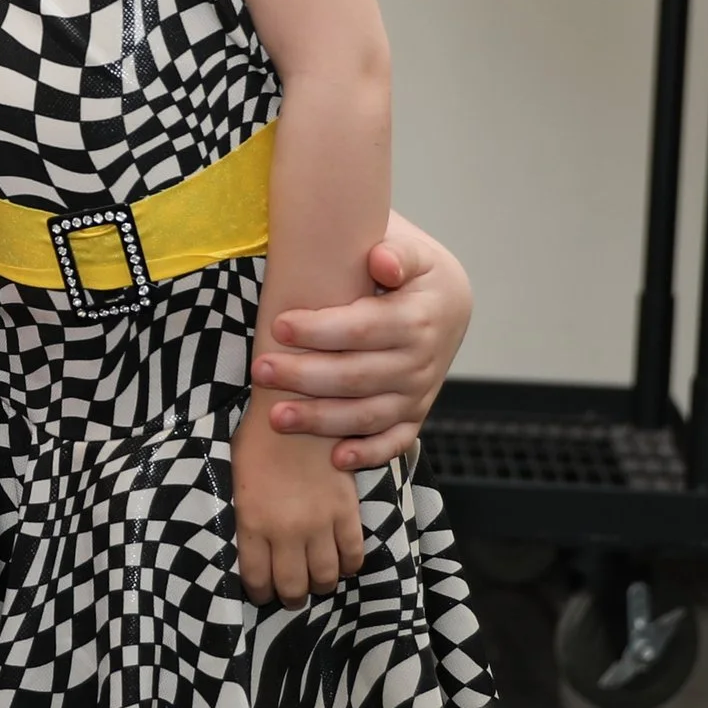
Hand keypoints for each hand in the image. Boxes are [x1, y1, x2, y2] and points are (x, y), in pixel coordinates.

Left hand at [230, 401, 363, 606]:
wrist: (296, 404)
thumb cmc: (258, 435)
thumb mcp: (234, 476)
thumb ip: (242, 515)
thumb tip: (246, 545)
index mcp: (251, 521)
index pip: (256, 579)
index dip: (259, 592)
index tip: (261, 590)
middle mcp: (286, 530)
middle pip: (292, 587)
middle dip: (290, 596)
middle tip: (291, 592)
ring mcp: (319, 522)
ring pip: (325, 577)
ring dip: (320, 584)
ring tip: (316, 580)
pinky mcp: (346, 511)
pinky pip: (354, 554)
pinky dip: (348, 565)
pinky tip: (341, 561)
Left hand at [252, 214, 472, 471]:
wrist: (447, 299)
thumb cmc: (411, 267)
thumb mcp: (411, 248)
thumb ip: (397, 250)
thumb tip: (380, 261)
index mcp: (419, 317)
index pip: (363, 329)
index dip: (320, 331)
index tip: (279, 325)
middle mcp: (421, 361)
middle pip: (358, 376)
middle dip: (305, 377)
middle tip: (261, 370)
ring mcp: (419, 391)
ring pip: (369, 415)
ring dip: (322, 421)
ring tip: (277, 417)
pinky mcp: (414, 412)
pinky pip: (395, 441)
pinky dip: (370, 454)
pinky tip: (336, 459)